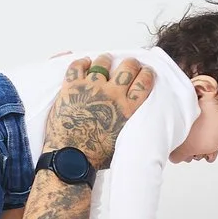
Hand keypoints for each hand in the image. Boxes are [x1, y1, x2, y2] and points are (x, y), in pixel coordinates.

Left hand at [43, 54, 155, 170]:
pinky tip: (85, 63)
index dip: (146, 74)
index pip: (144, 82)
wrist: (71, 158)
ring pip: (103, 62)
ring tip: (106, 60)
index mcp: (128, 109)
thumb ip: (132, 128)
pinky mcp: (72, 87)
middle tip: (129, 64)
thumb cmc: (96, 155)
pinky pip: (77, 66)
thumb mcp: (125, 142)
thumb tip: (139, 127)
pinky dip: (82, 62)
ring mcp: (92, 88)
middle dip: (130, 64)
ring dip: (106, 60)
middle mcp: (113, 94)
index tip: (145, 72)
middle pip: (128, 67)